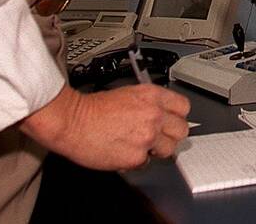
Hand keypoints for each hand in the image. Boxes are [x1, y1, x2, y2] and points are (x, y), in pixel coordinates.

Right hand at [20, 84, 190, 169]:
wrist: (72, 122)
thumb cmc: (92, 109)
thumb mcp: (127, 93)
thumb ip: (148, 103)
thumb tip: (161, 114)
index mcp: (152, 96)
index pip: (184, 107)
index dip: (177, 116)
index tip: (172, 121)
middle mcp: (154, 115)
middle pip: (182, 130)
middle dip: (171, 135)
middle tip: (159, 137)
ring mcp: (147, 137)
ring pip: (169, 149)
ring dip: (157, 150)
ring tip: (140, 145)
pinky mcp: (137, 156)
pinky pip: (147, 162)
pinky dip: (137, 160)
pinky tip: (124, 151)